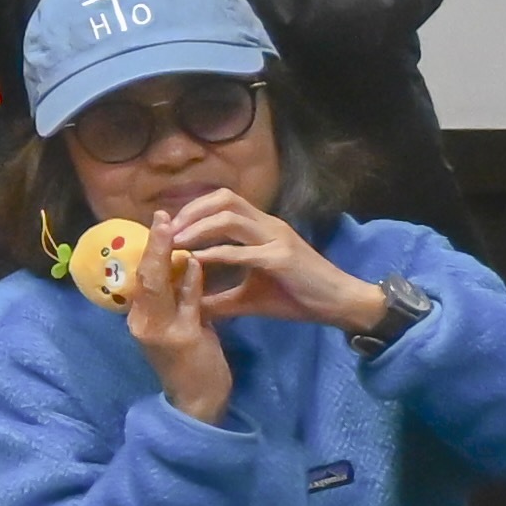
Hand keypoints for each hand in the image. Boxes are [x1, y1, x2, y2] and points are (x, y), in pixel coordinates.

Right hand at [118, 200, 232, 419]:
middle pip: (145, 275)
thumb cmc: (192, 362)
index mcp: (140, 318)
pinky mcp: (182, 337)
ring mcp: (160, 330)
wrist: (199, 401)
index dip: (149, 248)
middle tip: (161, 215)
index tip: (158, 222)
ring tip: (172, 227)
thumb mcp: (180, 326)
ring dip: (166, 253)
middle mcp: (142, 322)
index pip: (141, 276)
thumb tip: (186, 265)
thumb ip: (179, 299)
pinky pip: (186, 302)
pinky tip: (196, 262)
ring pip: (158, 284)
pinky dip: (190, 280)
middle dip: (153, 243)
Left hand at [160, 188, 391, 338]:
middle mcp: (268, 225)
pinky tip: (198, 260)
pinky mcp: (282, 258)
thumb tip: (188, 307)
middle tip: (166, 232)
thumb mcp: (251, 296)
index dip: (192, 210)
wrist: (340, 304)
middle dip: (190, 212)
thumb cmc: (297, 297)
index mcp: (261, 228)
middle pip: (223, 199)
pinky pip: (243, 250)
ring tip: (175, 242)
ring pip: (230, 217)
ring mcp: (276, 238)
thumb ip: (219, 296)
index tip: (167, 228)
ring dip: (198, 227)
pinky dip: (217, 253)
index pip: (222, 202)